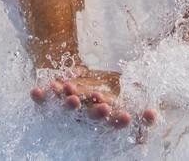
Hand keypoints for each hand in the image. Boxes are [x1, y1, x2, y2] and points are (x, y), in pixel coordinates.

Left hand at [30, 67, 156, 129]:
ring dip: (69, 104)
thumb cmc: (103, 84)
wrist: (72, 67)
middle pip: (90, 118)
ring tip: (72, 96)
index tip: (128, 117)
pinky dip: (39, 98)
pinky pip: (43, 102)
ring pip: (68, 109)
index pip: (113, 121)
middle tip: (103, 106)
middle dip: (96, 113)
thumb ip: (135, 108)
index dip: (119, 121)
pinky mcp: (50, 100)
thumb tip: (153, 115)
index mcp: (105, 115)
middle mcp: (85, 116)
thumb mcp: (121, 89)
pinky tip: (35, 92)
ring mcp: (67, 108)